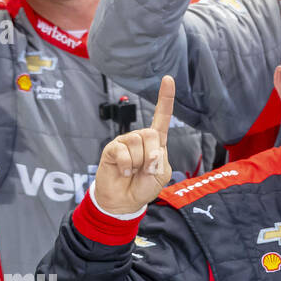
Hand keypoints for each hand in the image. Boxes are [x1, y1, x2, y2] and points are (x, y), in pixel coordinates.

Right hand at [93, 75, 174, 214]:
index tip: (168, 79)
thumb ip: (159, 162)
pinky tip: (123, 172)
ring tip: (132, 171)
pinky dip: (126, 166)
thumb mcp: (160, 176)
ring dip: (138, 162)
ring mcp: (124, 142)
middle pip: (150, 134)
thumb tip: (152, 151)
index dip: (165, 99)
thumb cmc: (143, 187)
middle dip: (150, 156)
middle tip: (144, 170)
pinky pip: (123, 151)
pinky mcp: (112, 149)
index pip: (162, 117)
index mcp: (156, 142)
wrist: (123, 201)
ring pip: (137, 142)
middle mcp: (140, 138)